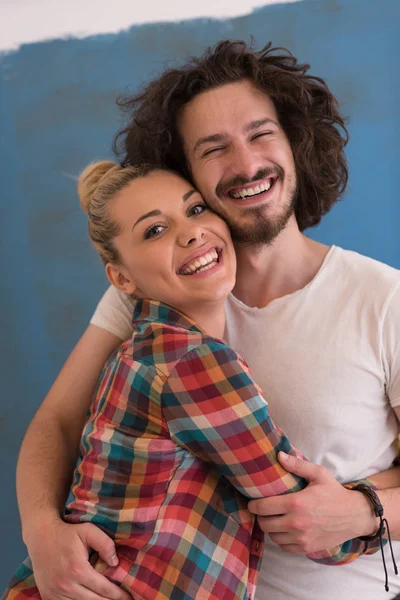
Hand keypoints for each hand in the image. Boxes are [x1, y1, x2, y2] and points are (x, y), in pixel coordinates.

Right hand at [27, 518, 130, 599]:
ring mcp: (55, 593)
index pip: (104, 588)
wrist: (41, 537)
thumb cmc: (68, 533)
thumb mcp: (88, 530)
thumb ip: (105, 543)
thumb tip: (116, 562)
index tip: (128, 597)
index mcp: (78, 569)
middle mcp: (66, 585)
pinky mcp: (48, 596)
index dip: (118, 595)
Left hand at [247, 452, 376, 554]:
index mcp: (296, 503)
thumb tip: (279, 455)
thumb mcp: (318, 474)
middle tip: (263, 510)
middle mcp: (296, 523)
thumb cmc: (335, 493)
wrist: (355, 516)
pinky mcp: (307, 548)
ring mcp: (302, 538)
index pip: (263, 507)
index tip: (252, 502)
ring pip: (273, 536)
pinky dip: (281, 539)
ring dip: (271, 528)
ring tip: (274, 519)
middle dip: (261, 516)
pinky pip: (284, 546)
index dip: (253, 505)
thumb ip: (297, 465)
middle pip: (265, 524)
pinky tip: (284, 530)